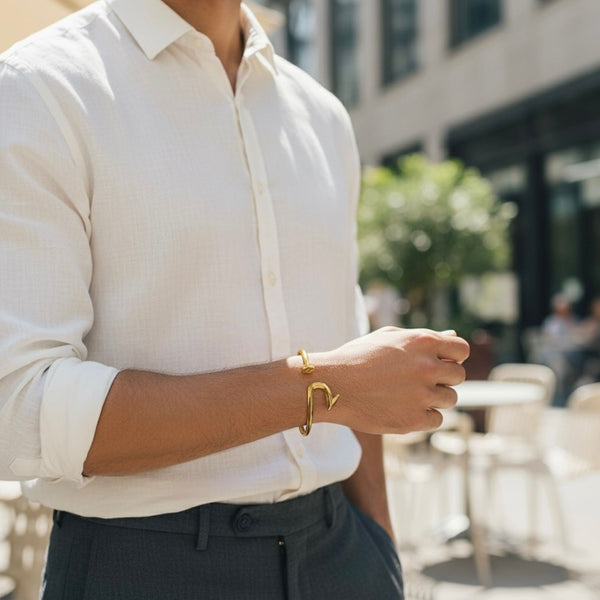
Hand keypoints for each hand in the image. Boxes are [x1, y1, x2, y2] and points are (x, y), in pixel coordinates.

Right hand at [315, 327, 468, 433]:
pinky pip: (436, 419)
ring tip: (406, 394)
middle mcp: (427, 367)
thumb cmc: (357, 357)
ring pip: (450, 399)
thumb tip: (452, 338)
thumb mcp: (388, 338)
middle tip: (418, 380)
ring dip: (434, 397)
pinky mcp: (414, 420)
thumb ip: (423, 338)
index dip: (453, 356)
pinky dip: (423, 416)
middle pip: (458, 376)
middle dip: (443, 378)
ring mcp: (422, 395)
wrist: (331, 385)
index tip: (440, 362)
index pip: (462, 349)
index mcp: (422, 342)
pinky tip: (402, 408)